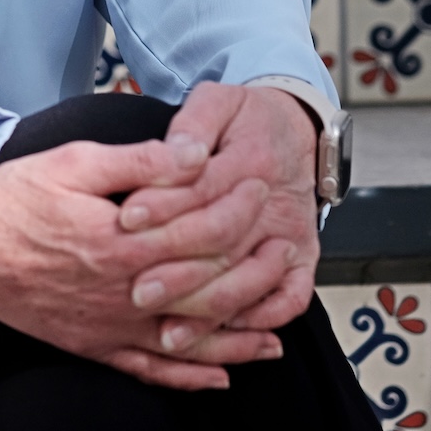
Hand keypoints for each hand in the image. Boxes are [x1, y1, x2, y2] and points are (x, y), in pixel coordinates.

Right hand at [0, 134, 285, 392]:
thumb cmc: (15, 197)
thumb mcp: (75, 162)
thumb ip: (140, 162)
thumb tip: (195, 154)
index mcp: (124, 244)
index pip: (203, 235)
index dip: (240, 214)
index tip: (262, 194)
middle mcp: (125, 294)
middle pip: (208, 292)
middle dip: (254, 275)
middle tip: (285, 258)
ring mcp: (109, 326)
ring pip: (189, 341)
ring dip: (237, 340)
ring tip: (275, 338)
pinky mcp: (91, 345)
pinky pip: (149, 371)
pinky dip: (188, 378)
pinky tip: (219, 377)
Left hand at [115, 83, 320, 341]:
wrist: (296, 129)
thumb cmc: (246, 117)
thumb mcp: (217, 100)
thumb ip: (193, 124)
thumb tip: (178, 151)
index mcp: (249, 159)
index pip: (202, 189)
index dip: (162, 204)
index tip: (126, 218)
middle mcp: (273, 204)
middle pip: (223, 243)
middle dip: (177, 270)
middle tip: (137, 290)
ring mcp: (290, 235)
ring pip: (252, 279)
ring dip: (210, 308)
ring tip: (168, 330)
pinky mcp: (304, 258)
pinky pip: (291, 298)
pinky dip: (261, 316)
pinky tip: (223, 328)